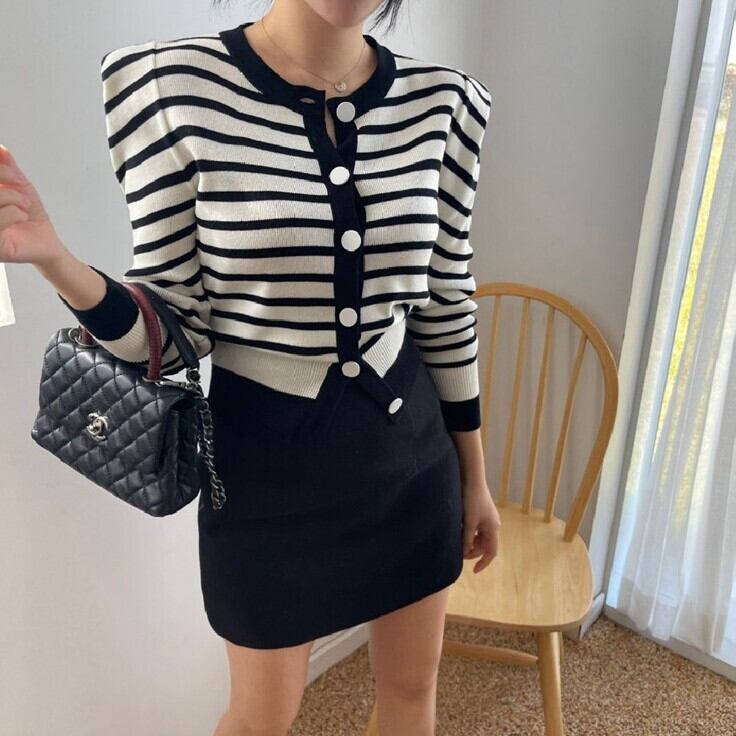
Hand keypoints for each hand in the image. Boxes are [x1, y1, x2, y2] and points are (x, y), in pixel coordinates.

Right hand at [0, 144, 67, 267]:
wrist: (45, 241)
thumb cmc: (29, 215)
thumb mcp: (18, 186)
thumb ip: (7, 167)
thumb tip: (0, 149)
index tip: (12, 174)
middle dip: (3, 176)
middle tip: (20, 187)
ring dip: (13, 197)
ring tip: (23, 205)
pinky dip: (14, 213)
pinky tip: (21, 218)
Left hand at [462, 481, 500, 572]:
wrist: (472, 479)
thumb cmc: (472, 499)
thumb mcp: (469, 522)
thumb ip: (467, 538)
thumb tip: (464, 552)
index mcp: (493, 528)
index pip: (491, 552)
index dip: (484, 563)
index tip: (474, 571)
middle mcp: (492, 524)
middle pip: (484, 545)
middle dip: (473, 552)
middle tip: (458, 555)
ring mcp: (487, 518)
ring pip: (479, 537)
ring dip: (470, 543)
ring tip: (457, 544)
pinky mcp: (481, 512)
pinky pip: (476, 529)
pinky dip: (468, 534)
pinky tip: (458, 533)